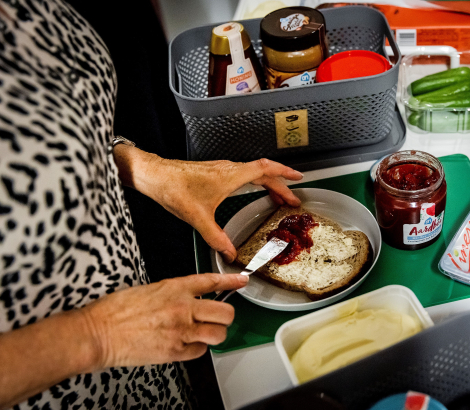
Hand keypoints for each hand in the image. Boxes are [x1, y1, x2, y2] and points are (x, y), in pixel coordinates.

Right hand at [82, 274, 247, 368]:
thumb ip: (174, 293)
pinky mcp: (175, 351)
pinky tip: (185, 345)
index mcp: (175, 288)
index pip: (212, 281)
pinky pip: (200, 351)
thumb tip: (189, 298)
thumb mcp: (149, 290)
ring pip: (218, 334)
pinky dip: (196, 349)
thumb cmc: (114, 311)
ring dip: (214, 334)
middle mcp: (182, 307)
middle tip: (217, 318)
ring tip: (202, 333)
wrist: (97, 333)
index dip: (231, 281)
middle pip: (225, 312)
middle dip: (225, 316)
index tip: (241, 281)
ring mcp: (181, 330)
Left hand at [129, 153, 303, 261]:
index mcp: (231, 175)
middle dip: (281, 186)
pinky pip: (243, 175)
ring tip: (277, 198)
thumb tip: (230, 253)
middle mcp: (229, 169)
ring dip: (268, 184)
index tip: (298, 179)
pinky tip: (251, 193)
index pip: (266, 169)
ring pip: (253, 173)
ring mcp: (222, 170)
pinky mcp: (214, 173)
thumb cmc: (173, 188)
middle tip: (292, 200)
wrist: (153, 175)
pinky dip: (255, 183)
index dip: (285, 174)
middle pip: (264, 173)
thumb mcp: (197, 217)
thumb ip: (216, 237)